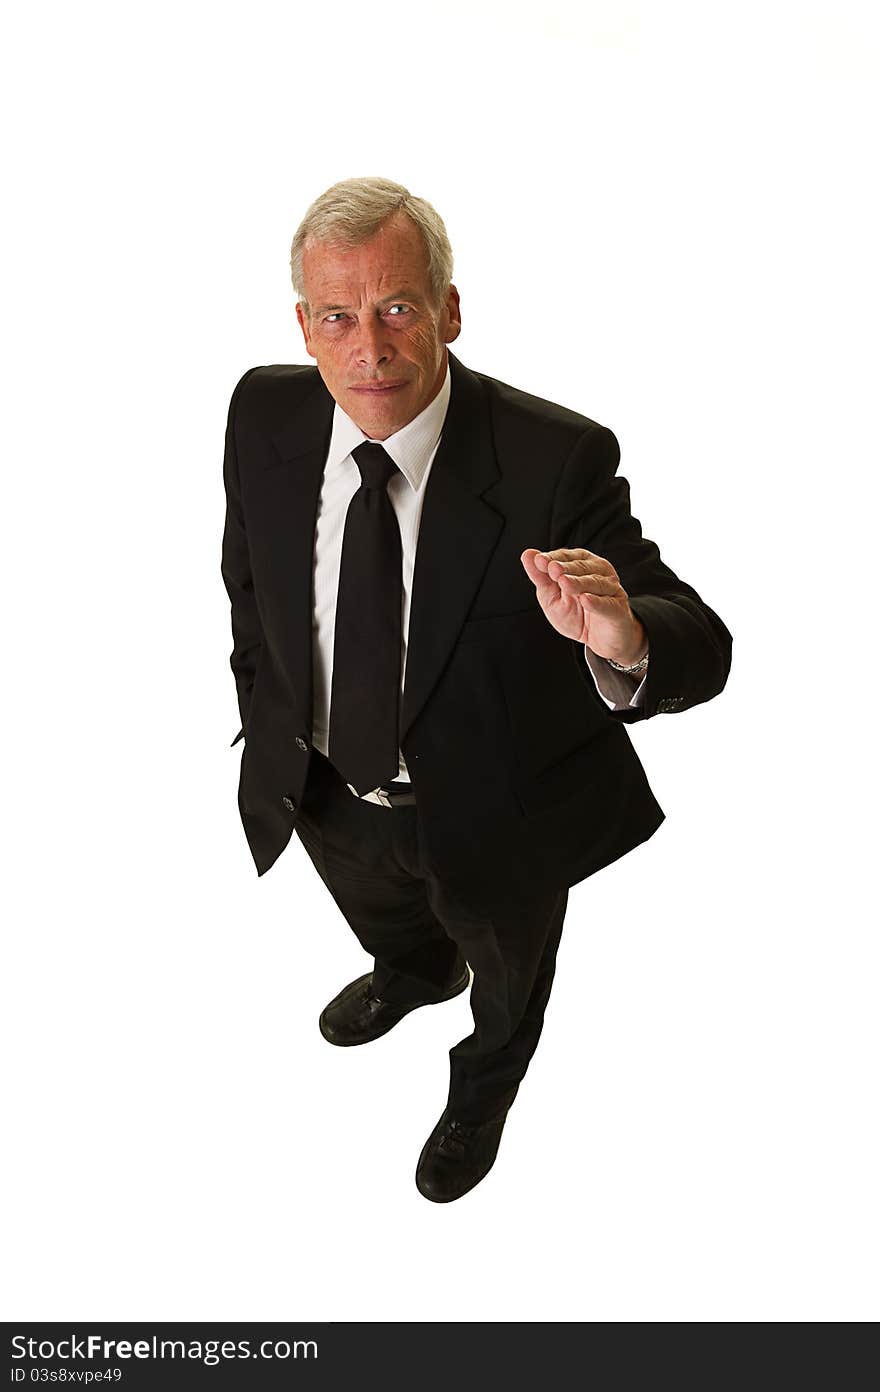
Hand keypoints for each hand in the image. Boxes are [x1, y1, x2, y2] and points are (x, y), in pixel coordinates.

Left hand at [520, 547, 647, 664]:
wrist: (599, 640)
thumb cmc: (577, 615)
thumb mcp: (552, 597)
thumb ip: (541, 578)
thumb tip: (527, 554)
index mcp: (583, 565)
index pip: (567, 556)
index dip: (553, 558)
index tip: (539, 560)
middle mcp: (599, 572)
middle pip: (582, 567)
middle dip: (566, 568)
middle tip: (552, 569)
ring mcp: (612, 590)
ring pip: (595, 583)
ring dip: (579, 582)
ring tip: (564, 582)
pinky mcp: (618, 609)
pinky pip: (607, 604)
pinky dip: (596, 602)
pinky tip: (585, 600)